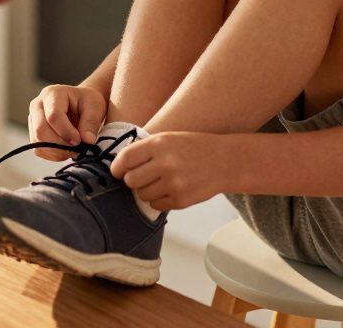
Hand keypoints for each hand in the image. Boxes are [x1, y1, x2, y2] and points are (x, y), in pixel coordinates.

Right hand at [28, 84, 107, 160]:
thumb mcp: (95, 107)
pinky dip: (53, 154)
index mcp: (53, 94)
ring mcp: (33, 119)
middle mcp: (38, 105)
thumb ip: (91, 122)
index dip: (66, 132)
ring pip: (38, 142)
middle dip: (61, 144)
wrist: (81, 104)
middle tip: (78, 148)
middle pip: (41, 130)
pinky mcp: (34, 133)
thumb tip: (87, 141)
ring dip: (57, 151)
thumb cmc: (87, 102)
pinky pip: (39, 150)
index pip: (53, 116)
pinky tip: (65, 149)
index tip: (79, 141)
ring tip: (74, 148)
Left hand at [111, 132, 230, 210]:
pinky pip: (155, 205)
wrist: (225, 161)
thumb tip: (117, 167)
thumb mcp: (168, 138)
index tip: (117, 171)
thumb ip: (144, 149)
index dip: (116, 167)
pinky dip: (158, 200)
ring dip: (145, 190)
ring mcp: (174, 184)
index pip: (125, 159)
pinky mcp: (181, 200)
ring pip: (141, 195)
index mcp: (159, 144)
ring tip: (159, 182)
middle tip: (143, 176)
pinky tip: (170, 190)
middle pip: (130, 180)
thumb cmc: (192, 147)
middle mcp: (165, 163)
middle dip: (132, 180)